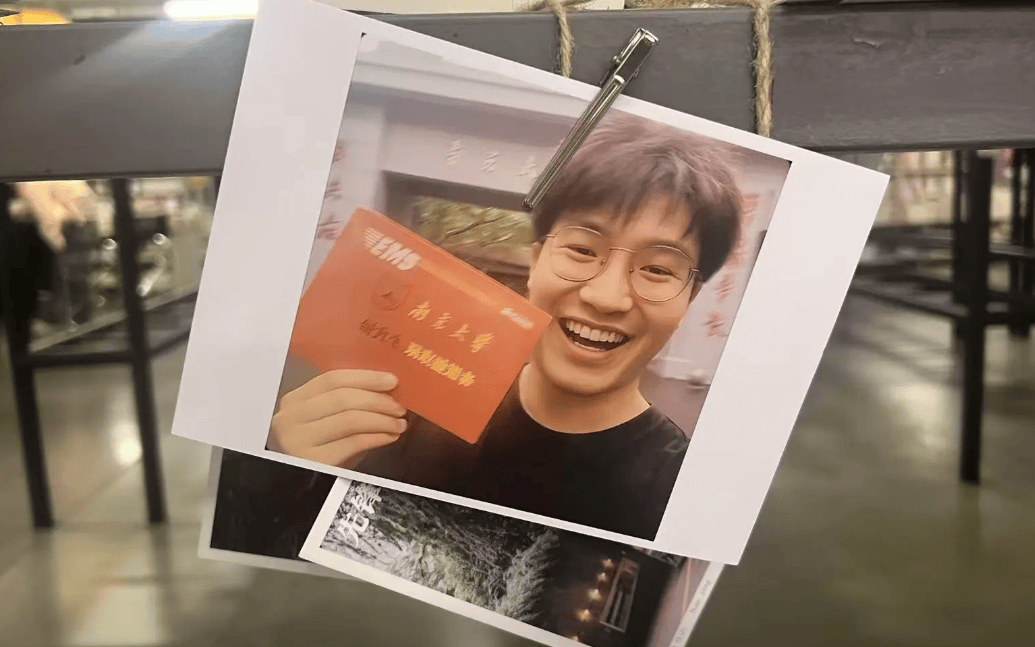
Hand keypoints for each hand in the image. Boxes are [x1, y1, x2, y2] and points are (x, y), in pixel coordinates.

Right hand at [269, 369, 407, 467]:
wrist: (310, 495)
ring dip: (382, 419)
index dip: (366, 378)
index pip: (332, 379)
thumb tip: (387, 391)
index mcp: (293, 401)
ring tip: (399, 423)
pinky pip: (354, 442)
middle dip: (378, 400)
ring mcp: (297, 440)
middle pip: (342, 397)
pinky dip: (378, 437)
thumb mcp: (328, 423)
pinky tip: (390, 437)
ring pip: (350, 418)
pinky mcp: (312, 461)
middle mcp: (289, 418)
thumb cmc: (322, 452)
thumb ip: (348, 405)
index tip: (392, 380)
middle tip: (400, 407)